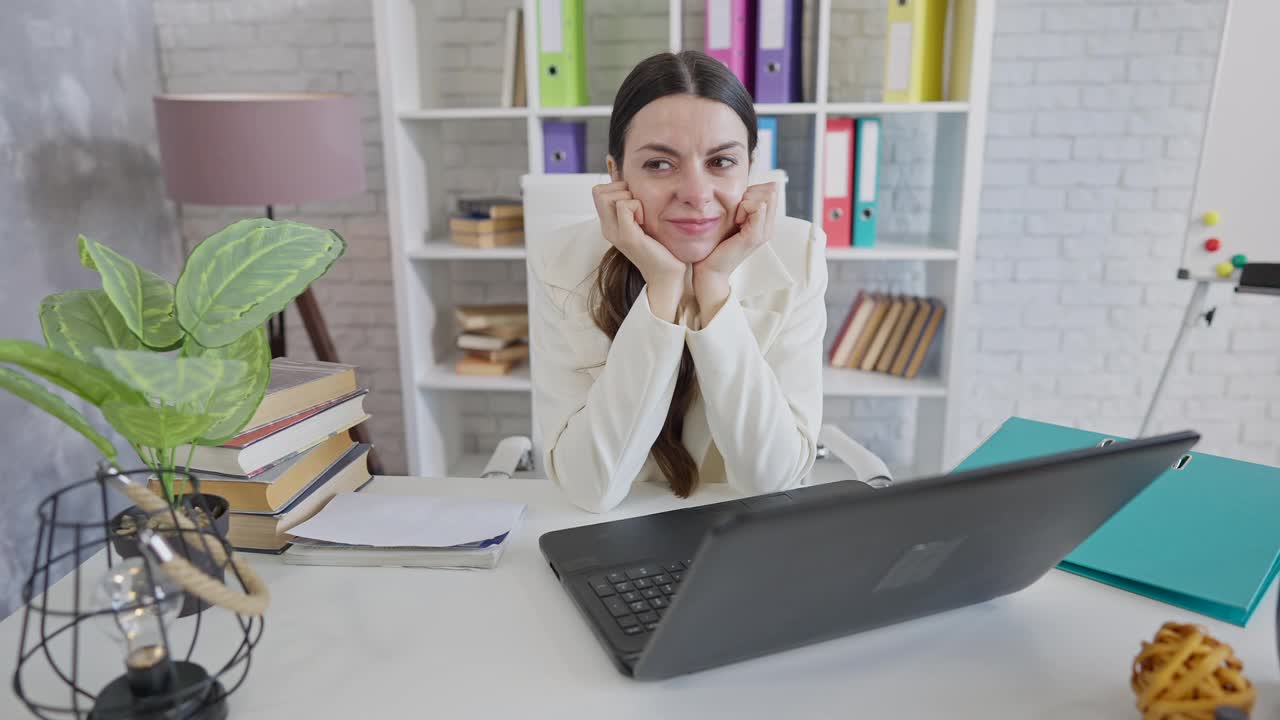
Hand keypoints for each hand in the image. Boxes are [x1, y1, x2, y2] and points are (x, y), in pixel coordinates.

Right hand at [591, 181, 686, 288]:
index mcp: (609, 224)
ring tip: (642, 216)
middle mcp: (607, 228)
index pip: (598, 191)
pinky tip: (645, 222)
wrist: (667, 274)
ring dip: (629, 198)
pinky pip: (623, 206)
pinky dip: (637, 206)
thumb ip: (634, 206)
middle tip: (638, 207)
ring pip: (607, 196)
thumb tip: (633, 183)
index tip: (635, 203)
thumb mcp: (642, 221)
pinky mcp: (627, 237)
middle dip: (620, 189)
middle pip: (598, 191)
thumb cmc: (660, 246)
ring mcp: (615, 233)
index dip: (617, 188)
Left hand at [692, 182, 777, 315]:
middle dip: (750, 194)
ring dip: (746, 202)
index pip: (772, 191)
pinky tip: (736, 222)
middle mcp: (769, 228)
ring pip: (766, 197)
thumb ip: (742, 204)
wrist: (710, 269)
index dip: (753, 191)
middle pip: (771, 192)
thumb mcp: (732, 219)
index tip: (738, 208)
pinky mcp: (755, 236)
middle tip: (736, 213)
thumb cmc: (716, 244)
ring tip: (736, 219)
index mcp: (765, 223)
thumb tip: (748, 185)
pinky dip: (743, 208)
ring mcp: (764, 233)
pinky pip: (758, 208)